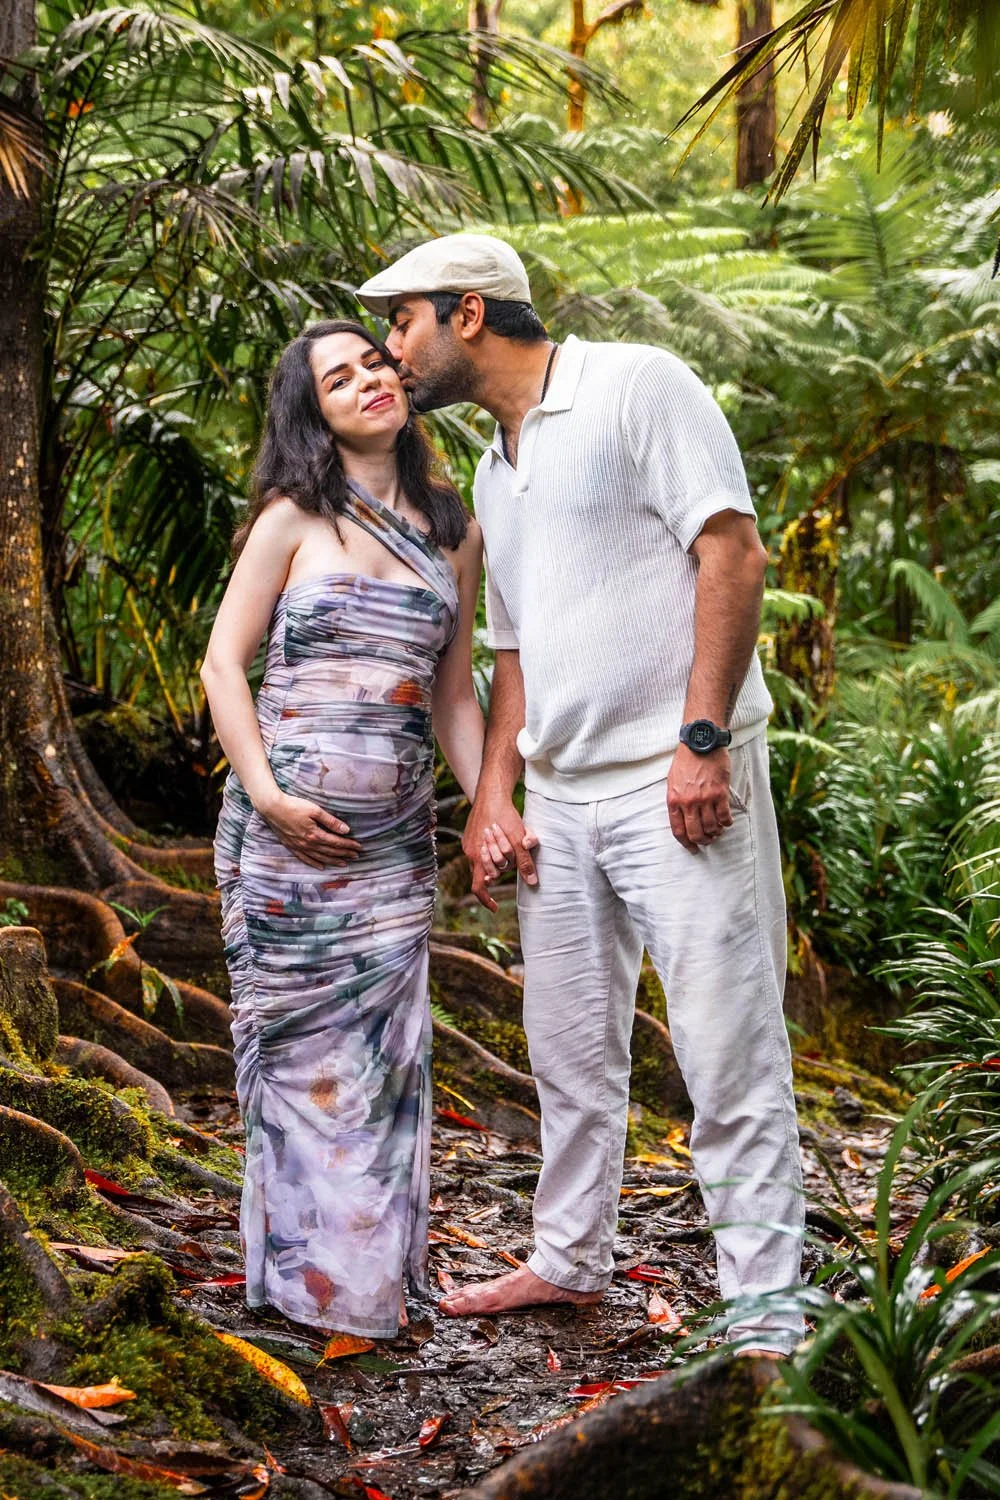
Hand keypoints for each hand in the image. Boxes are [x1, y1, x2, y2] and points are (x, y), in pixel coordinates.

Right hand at [258, 791, 361, 868]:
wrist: (272, 808)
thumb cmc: (293, 806)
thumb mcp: (314, 810)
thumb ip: (330, 821)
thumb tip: (346, 830)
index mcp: (315, 835)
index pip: (336, 842)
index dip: (348, 845)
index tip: (359, 847)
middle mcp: (308, 844)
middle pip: (330, 851)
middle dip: (344, 854)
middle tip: (356, 856)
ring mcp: (299, 847)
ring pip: (319, 857)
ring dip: (333, 861)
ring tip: (344, 863)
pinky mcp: (292, 846)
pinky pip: (305, 859)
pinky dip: (314, 863)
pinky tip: (322, 866)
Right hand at [463, 795, 538, 912]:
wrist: (491, 793)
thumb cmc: (505, 816)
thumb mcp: (519, 840)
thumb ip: (525, 862)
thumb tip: (532, 882)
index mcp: (478, 857)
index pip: (478, 887)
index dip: (486, 899)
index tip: (495, 907)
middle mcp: (470, 852)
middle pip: (487, 872)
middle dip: (501, 868)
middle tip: (512, 854)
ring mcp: (468, 843)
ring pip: (485, 861)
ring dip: (498, 856)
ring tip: (507, 839)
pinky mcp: (469, 835)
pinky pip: (481, 850)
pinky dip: (492, 848)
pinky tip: (499, 834)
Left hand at [667, 744, 732, 853]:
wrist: (700, 743)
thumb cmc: (686, 761)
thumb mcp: (672, 781)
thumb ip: (676, 800)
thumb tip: (681, 818)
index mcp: (674, 800)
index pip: (678, 830)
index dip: (686, 843)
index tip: (692, 849)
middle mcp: (688, 802)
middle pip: (696, 833)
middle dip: (702, 841)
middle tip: (707, 841)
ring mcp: (704, 799)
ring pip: (711, 827)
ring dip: (715, 833)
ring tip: (717, 831)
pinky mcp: (720, 793)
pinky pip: (724, 816)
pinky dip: (726, 822)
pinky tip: (726, 821)